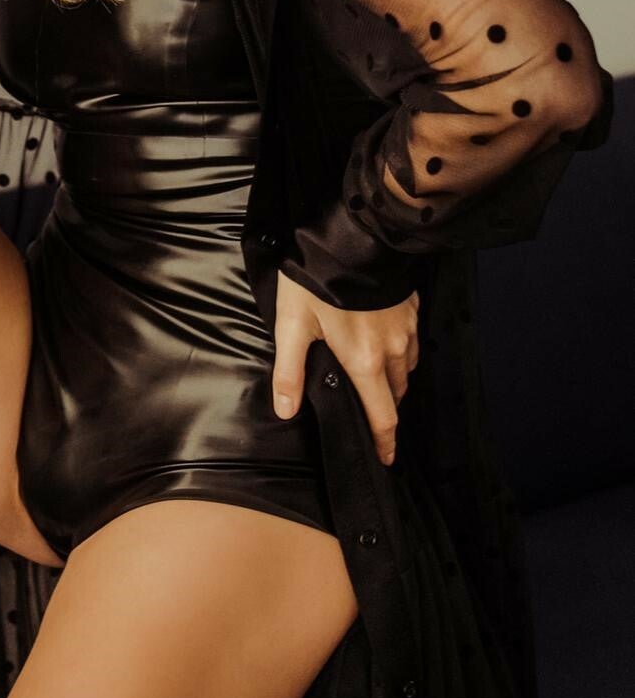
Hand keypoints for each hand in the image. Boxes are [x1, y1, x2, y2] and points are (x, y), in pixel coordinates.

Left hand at [271, 271, 419, 465]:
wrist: (354, 237)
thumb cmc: (317, 283)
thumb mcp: (292, 326)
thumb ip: (289, 372)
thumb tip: (285, 411)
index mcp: (365, 363)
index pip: (382, 416)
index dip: (384, 442)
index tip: (387, 459)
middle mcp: (394, 351)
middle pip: (396, 394)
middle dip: (385, 408)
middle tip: (371, 415)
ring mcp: (407, 329)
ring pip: (406, 369)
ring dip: (393, 380)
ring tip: (375, 381)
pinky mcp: (412, 308)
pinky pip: (412, 343)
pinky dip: (401, 353)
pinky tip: (384, 343)